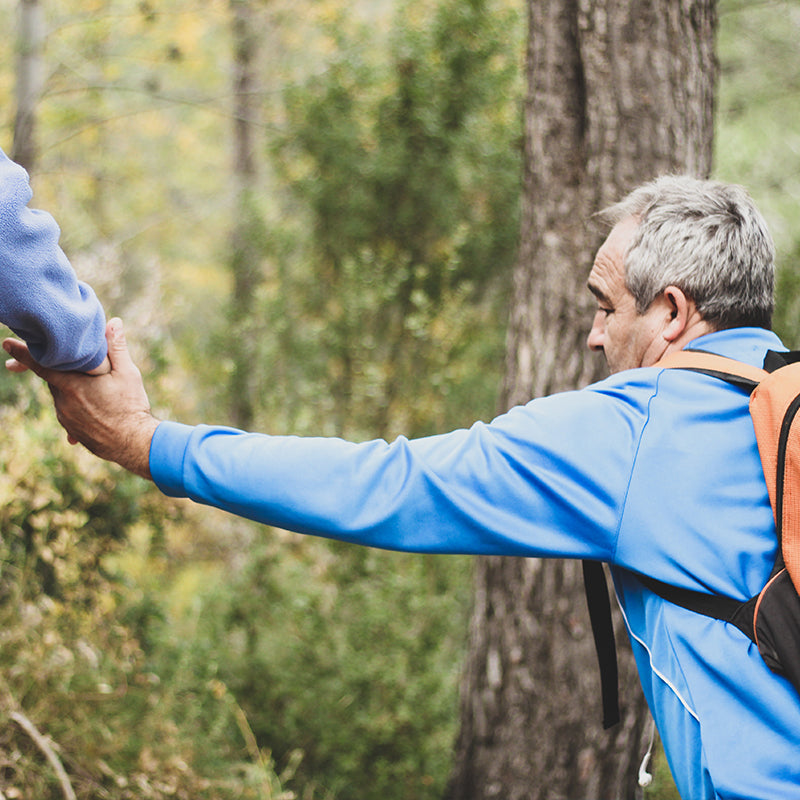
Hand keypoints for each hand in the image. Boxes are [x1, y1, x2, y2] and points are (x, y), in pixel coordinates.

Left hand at [3, 318, 158, 479]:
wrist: (134, 444)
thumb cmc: (131, 407)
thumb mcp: (128, 374)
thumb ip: (116, 348)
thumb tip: (113, 322)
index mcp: (72, 384)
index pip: (41, 363)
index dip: (23, 352)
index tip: (6, 343)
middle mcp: (63, 401)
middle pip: (55, 378)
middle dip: (62, 370)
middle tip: (78, 368)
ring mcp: (66, 418)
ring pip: (63, 395)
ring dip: (73, 390)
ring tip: (97, 393)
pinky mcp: (72, 430)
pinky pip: (69, 413)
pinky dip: (78, 407)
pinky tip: (94, 410)